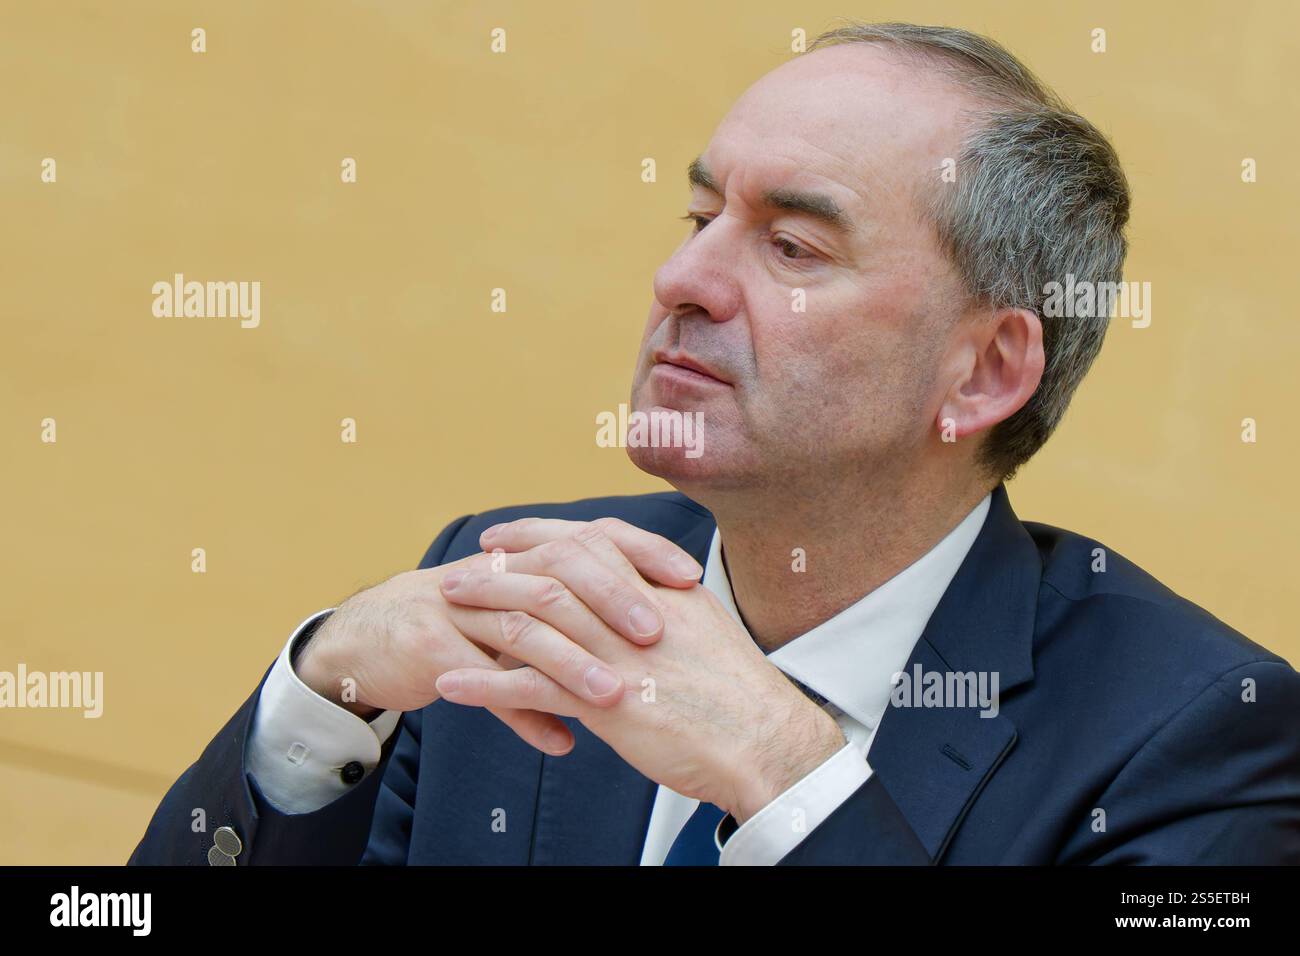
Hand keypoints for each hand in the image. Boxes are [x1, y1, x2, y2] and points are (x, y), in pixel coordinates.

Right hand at [294, 519, 703, 756]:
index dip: (642, 550)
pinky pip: (484, 685)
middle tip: (657, 635)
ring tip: (615, 698)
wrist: (372, 634)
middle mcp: (496, 574)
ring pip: (523, 631)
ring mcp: (460, 609)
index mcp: (526, 556)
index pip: (593, 536)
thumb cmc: (467, 622)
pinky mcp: (430, 650)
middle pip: (560, 573)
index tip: (690, 577)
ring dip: (572, 666)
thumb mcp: (524, 605)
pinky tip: (560, 741)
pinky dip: (524, 715)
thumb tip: (654, 626)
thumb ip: (580, 609)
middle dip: (612, 601)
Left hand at [434, 518, 846, 822]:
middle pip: (554, 570)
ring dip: (482, 610)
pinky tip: (452, 685)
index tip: (505, 537)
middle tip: (460, 570)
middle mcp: (636, 612)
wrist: (767, 743)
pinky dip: (486, 684)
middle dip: (499, 566)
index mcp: (662, 590)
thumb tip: (636, 606)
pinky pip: (531, 687)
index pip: (592, 541)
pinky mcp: (607, 702)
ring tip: (444, 611)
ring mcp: (619, 654)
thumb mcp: (707, 632)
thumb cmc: (741, 696)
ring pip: (535, 618)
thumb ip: (667, 611)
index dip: (541, 534)